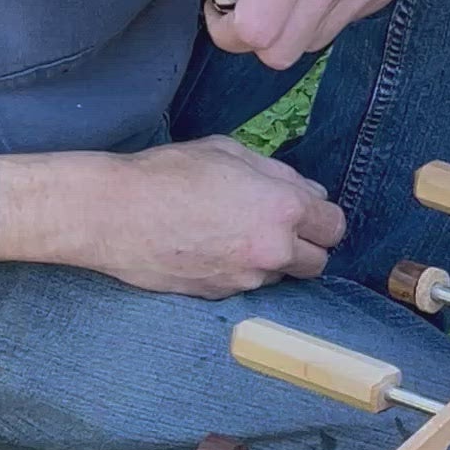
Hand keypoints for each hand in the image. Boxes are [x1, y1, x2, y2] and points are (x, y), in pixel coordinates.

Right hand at [0, 138, 347, 295]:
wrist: (114, 214)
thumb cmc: (169, 173)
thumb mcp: (229, 152)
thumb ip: (278, 173)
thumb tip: (309, 191)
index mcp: (283, 208)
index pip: (334, 226)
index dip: (321, 217)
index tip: (306, 212)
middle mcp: (273, 249)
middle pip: (318, 261)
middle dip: (305, 245)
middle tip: (276, 227)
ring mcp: (247, 279)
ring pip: (282, 276)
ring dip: (271, 260)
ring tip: (235, 236)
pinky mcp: (222, 297)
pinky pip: (248, 285)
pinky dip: (241, 272)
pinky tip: (213, 250)